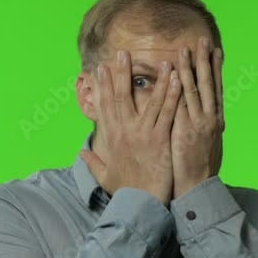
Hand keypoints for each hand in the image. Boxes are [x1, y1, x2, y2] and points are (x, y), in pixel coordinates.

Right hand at [78, 50, 183, 205]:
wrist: (140, 203)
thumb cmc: (124, 191)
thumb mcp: (104, 176)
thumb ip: (92, 162)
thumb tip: (81, 153)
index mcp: (112, 137)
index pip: (105, 105)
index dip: (103, 86)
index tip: (101, 69)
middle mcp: (125, 131)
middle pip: (122, 96)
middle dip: (121, 73)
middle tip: (122, 53)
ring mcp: (143, 134)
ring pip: (149, 100)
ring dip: (155, 79)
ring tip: (160, 61)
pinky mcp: (160, 139)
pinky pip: (167, 112)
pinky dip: (172, 94)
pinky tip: (177, 79)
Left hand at [171, 36, 223, 198]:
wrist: (197, 187)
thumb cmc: (200, 170)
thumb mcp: (209, 146)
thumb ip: (208, 130)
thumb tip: (213, 121)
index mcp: (215, 121)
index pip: (216, 89)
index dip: (216, 69)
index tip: (217, 51)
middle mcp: (210, 118)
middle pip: (208, 83)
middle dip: (206, 60)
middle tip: (203, 39)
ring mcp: (199, 122)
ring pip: (195, 89)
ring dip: (190, 67)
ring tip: (186, 47)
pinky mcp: (186, 129)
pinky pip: (182, 102)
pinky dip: (180, 85)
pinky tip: (176, 71)